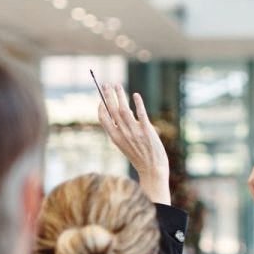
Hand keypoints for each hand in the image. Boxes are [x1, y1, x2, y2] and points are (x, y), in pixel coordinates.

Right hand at [97, 83, 170, 204]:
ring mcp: (134, 132)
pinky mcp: (147, 130)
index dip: (101, 108)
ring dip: (120, 95)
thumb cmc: (139, 157)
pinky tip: (135, 95)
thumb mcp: (125, 145)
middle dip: (107, 96)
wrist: (152, 169)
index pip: (103, 119)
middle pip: (112, 111)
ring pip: (124, 109)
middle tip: (105, 84)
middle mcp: (122, 133)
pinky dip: (137, 103)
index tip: (101, 99)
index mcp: (115, 137)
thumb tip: (124, 112)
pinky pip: (141, 114)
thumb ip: (122, 130)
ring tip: (117, 85)